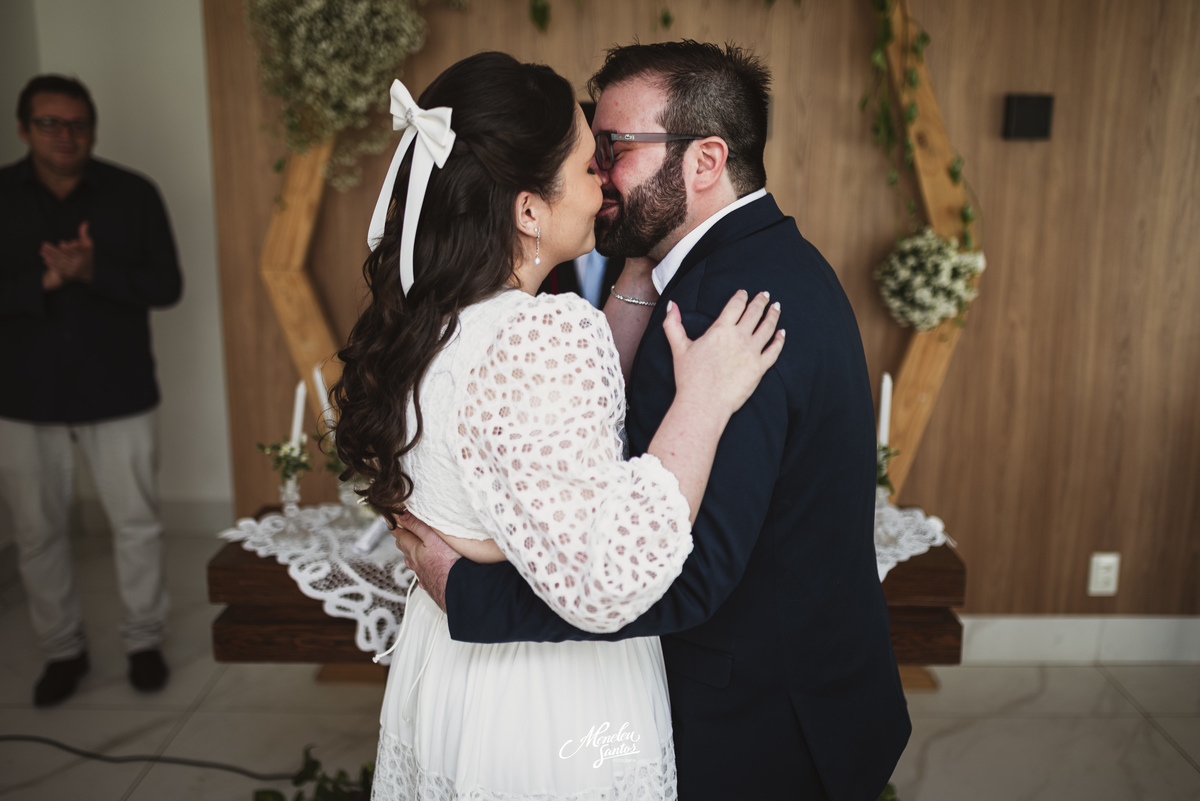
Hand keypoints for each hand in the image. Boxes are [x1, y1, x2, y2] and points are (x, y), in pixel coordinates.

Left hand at [39, 222, 93, 283]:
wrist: (86, 273)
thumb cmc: (86, 255)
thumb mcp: (88, 243)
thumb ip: (84, 233)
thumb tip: (85, 222)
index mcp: (84, 257)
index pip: (76, 252)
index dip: (69, 247)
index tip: (61, 243)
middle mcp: (78, 265)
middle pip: (65, 257)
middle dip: (53, 251)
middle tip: (43, 244)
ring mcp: (72, 271)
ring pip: (59, 263)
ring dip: (49, 256)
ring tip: (41, 251)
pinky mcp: (66, 276)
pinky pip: (57, 269)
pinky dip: (50, 264)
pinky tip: (43, 259)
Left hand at [391, 510, 459, 610]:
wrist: (458, 588)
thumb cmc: (447, 563)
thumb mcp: (432, 538)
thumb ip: (417, 526)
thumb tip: (403, 516)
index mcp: (414, 550)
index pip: (401, 536)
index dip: (397, 528)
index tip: (393, 523)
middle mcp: (416, 563)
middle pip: (405, 550)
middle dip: (402, 540)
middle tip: (400, 534)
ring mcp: (423, 575)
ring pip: (413, 564)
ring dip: (410, 556)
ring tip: (410, 552)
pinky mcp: (431, 584)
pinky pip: (422, 578)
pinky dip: (421, 573)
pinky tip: (422, 575)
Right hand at [663, 290, 784, 417]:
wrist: (704, 403)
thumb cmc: (689, 377)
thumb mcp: (678, 347)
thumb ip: (673, 324)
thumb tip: (671, 305)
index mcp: (721, 330)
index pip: (735, 305)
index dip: (741, 296)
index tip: (744, 293)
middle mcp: (739, 337)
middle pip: (754, 313)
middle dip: (760, 301)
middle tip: (764, 294)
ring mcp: (752, 352)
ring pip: (767, 328)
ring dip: (773, 315)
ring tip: (776, 307)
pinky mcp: (760, 368)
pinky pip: (774, 350)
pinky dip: (779, 340)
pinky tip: (782, 333)